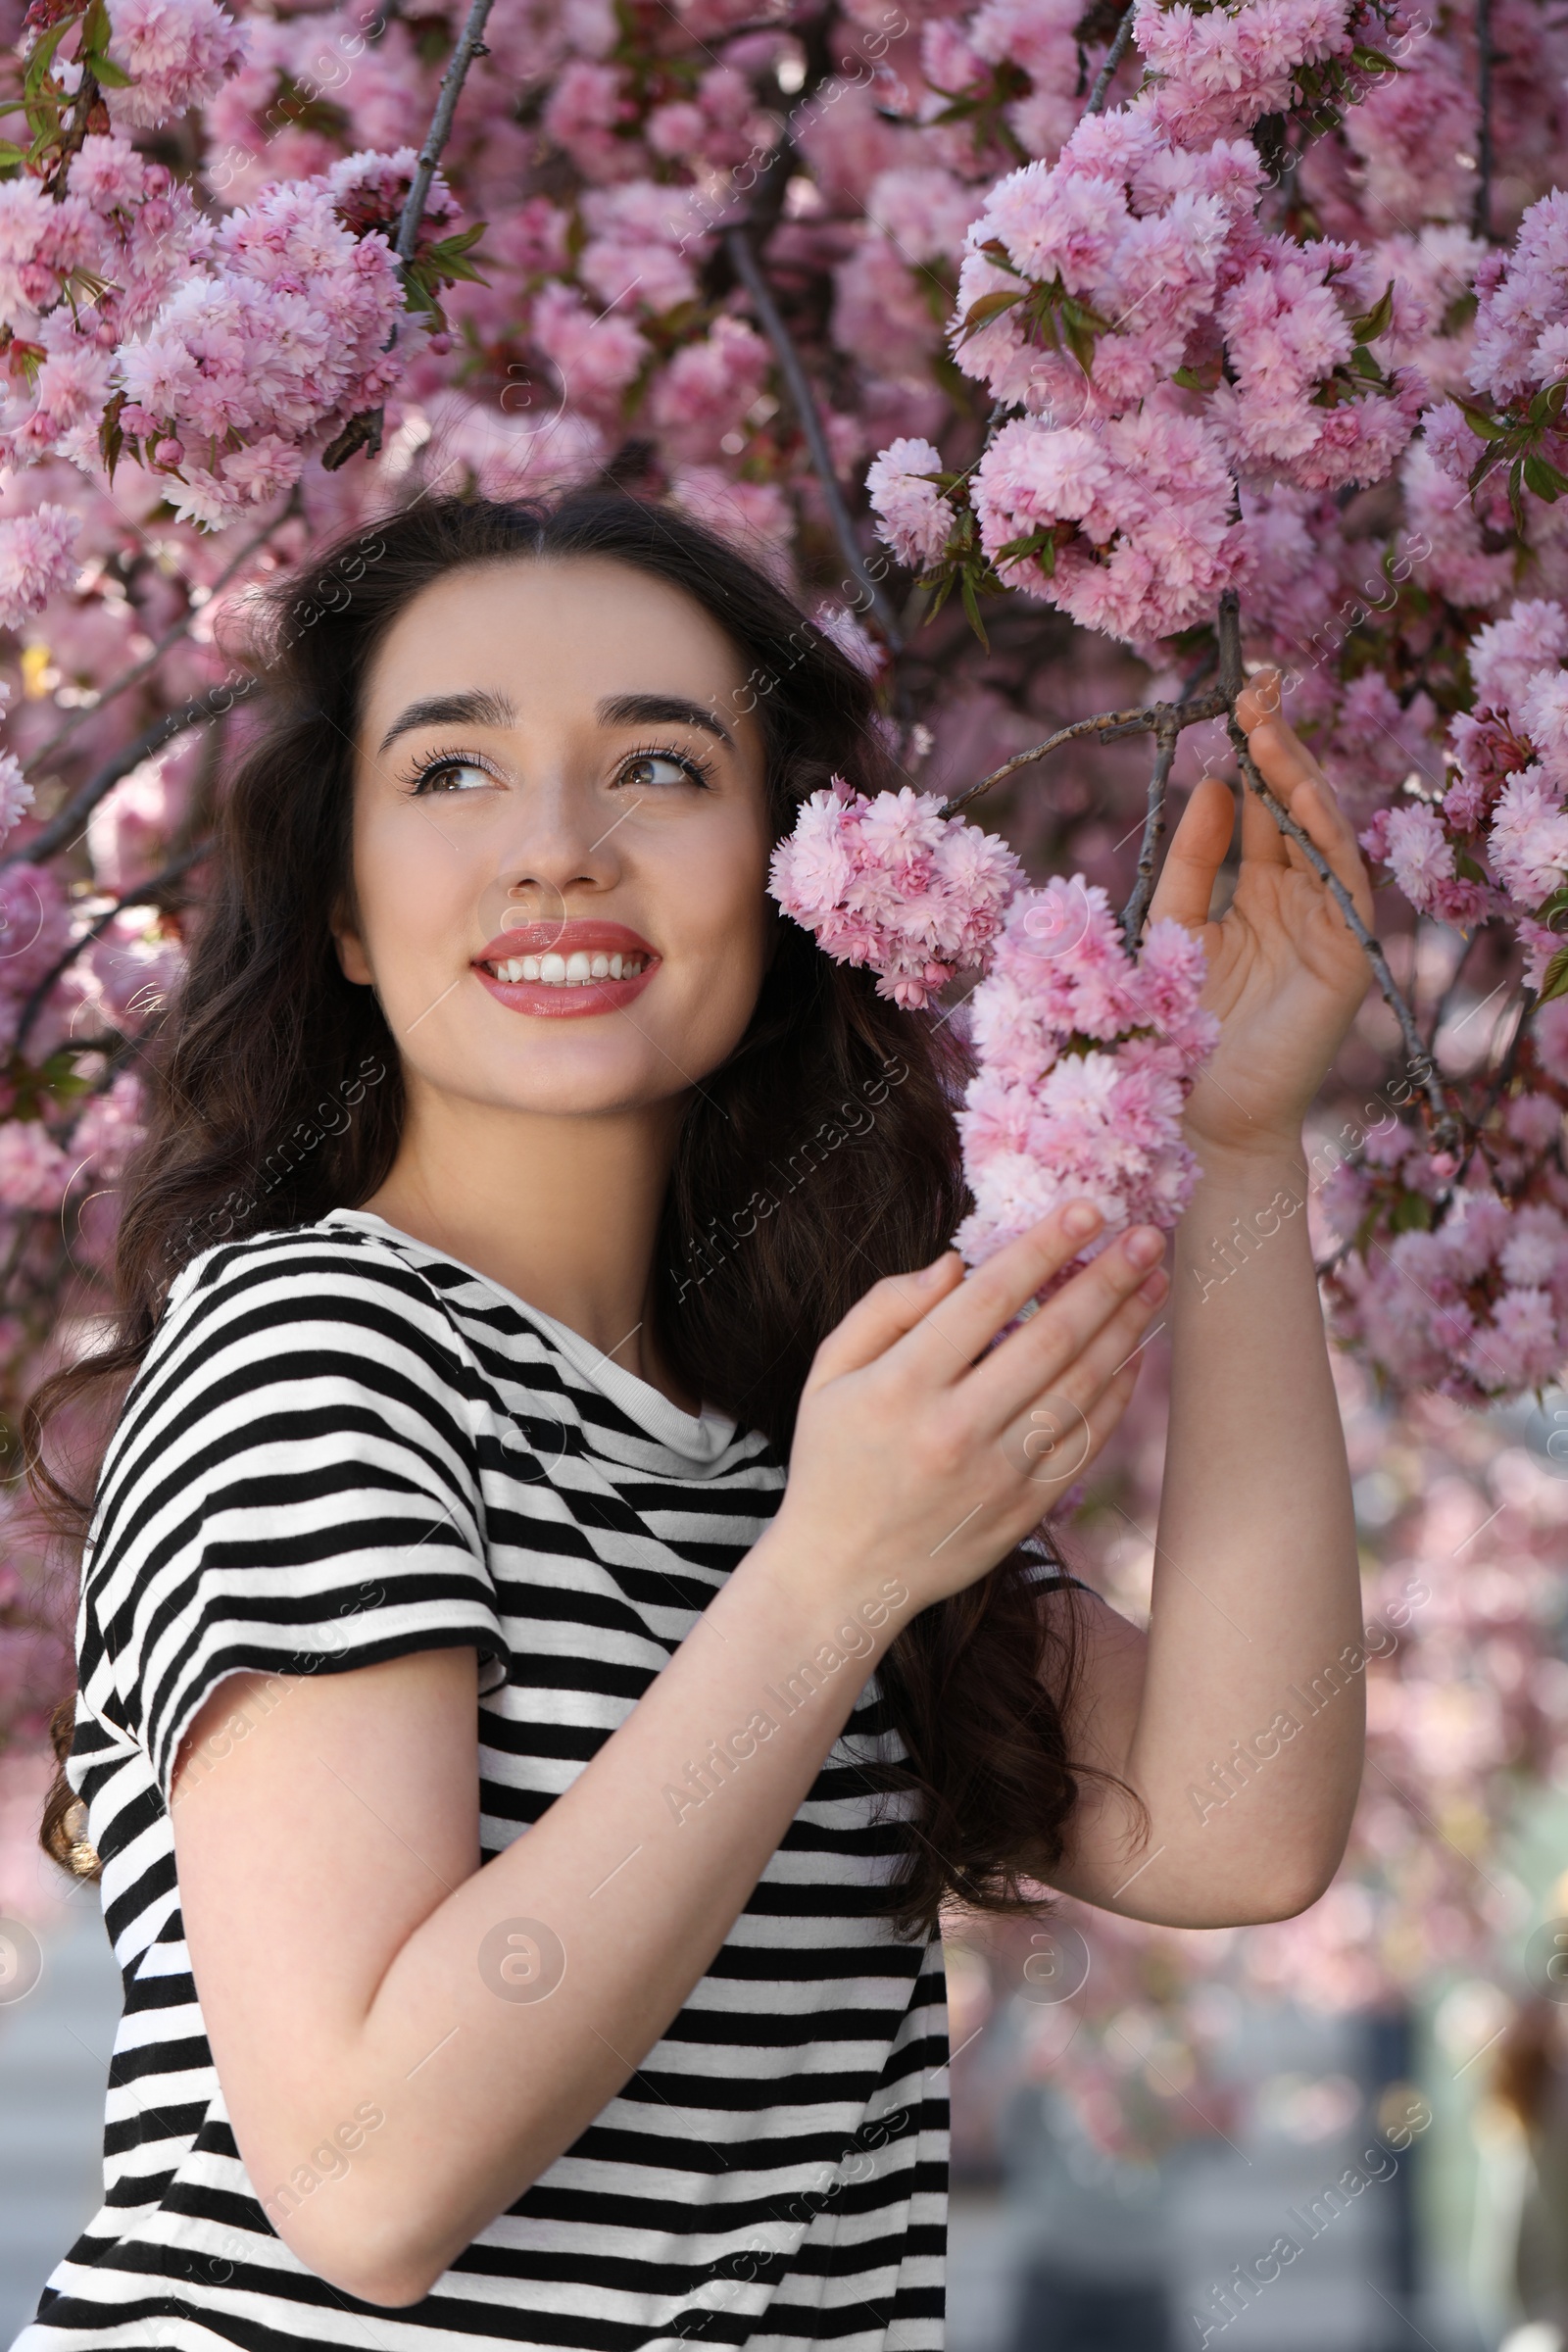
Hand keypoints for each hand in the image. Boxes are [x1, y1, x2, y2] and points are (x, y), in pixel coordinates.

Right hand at [772, 1200, 1168, 1613]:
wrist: (841, 1576)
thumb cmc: (833, 1461)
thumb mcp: (827, 1375)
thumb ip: (883, 1309)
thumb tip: (955, 1265)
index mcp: (901, 1386)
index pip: (987, 1300)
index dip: (1042, 1250)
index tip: (1087, 1210)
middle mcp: (954, 1429)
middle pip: (1049, 1339)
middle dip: (1106, 1281)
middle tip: (1149, 1237)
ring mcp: (995, 1475)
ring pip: (1079, 1389)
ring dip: (1126, 1330)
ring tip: (1157, 1283)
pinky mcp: (1023, 1510)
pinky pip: (1084, 1443)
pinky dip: (1116, 1397)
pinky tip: (1134, 1354)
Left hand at [1148, 670, 1375, 1160]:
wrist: (1196, 1122)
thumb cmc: (1175, 1036)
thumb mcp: (1169, 929)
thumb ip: (1189, 861)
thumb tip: (1210, 781)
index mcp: (1255, 896)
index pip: (1261, 811)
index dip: (1249, 757)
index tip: (1229, 702)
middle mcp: (1297, 904)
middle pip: (1296, 809)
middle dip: (1277, 747)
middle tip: (1253, 688)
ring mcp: (1327, 928)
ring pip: (1323, 834)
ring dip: (1298, 776)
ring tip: (1265, 725)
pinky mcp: (1347, 958)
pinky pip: (1342, 881)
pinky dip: (1322, 833)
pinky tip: (1296, 791)